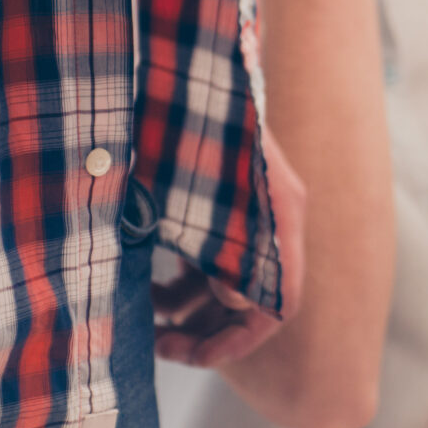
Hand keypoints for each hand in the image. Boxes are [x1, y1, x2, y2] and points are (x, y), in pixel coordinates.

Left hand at [155, 124, 306, 365]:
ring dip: (189, 311)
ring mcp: (243, 219)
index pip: (278, 302)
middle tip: (162, 348)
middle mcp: (270, 224)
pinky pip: (207, 265)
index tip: (195, 356)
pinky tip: (145, 289)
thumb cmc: (190, 128)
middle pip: (249, 301)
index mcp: (281, 219)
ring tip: (148, 324)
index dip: (240, 338)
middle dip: (207, 331)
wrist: (180, 72)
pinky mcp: (217, 212)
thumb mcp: (202, 192)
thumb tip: (236, 300)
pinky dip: (180, 284)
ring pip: (223, 287)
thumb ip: (226, 246)